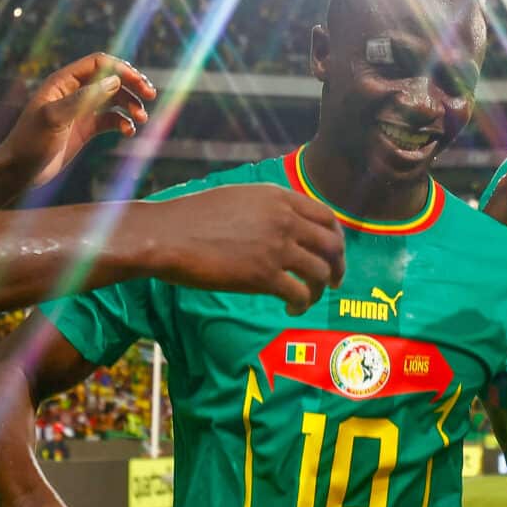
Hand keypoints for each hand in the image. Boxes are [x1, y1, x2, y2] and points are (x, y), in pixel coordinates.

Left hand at [0, 54, 154, 192]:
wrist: (18, 171)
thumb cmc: (30, 142)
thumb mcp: (55, 117)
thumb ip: (84, 98)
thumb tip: (115, 82)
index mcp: (63, 82)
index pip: (99, 63)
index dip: (121, 69)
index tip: (140, 83)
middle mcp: (74, 92)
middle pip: (110, 78)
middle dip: (132, 85)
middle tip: (150, 96)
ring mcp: (80, 111)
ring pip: (114, 99)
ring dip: (130, 105)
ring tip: (141, 119)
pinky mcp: (84, 129)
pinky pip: (110, 120)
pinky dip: (123, 123)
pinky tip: (128, 132)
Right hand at [150, 187, 345, 314]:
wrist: (167, 235)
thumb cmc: (191, 218)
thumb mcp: (237, 198)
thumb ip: (265, 208)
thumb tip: (280, 223)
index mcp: (278, 197)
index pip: (326, 216)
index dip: (335, 237)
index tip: (333, 252)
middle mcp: (284, 219)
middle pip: (331, 244)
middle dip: (338, 265)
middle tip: (334, 281)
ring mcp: (276, 247)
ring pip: (321, 272)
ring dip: (320, 289)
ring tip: (307, 298)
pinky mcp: (264, 276)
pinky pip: (300, 293)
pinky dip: (302, 304)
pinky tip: (291, 308)